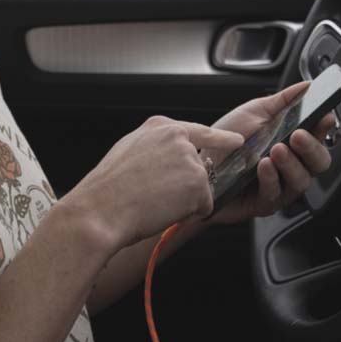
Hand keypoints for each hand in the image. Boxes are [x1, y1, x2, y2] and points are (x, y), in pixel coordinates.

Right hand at [67, 117, 244, 252]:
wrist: (103, 208)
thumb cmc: (109, 187)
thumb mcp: (129, 149)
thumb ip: (155, 146)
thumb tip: (166, 157)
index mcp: (160, 126)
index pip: (199, 131)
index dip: (220, 139)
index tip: (237, 140)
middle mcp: (178, 137)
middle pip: (199, 166)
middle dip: (185, 186)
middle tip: (155, 195)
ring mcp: (190, 158)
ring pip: (200, 188)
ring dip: (185, 201)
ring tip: (156, 201)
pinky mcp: (198, 182)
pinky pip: (204, 206)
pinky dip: (189, 214)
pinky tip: (165, 210)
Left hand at [204, 82, 333, 224]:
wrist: (200, 163)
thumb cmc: (228, 140)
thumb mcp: (255, 112)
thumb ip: (284, 100)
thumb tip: (307, 86)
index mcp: (292, 143)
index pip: (318, 137)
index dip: (324, 128)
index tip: (324, 117)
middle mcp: (291, 165)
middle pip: (319, 162)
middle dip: (312, 148)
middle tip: (298, 135)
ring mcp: (280, 185)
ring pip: (301, 180)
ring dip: (291, 163)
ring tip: (277, 149)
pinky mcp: (265, 203)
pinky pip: (276, 193)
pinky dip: (271, 177)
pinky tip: (264, 165)